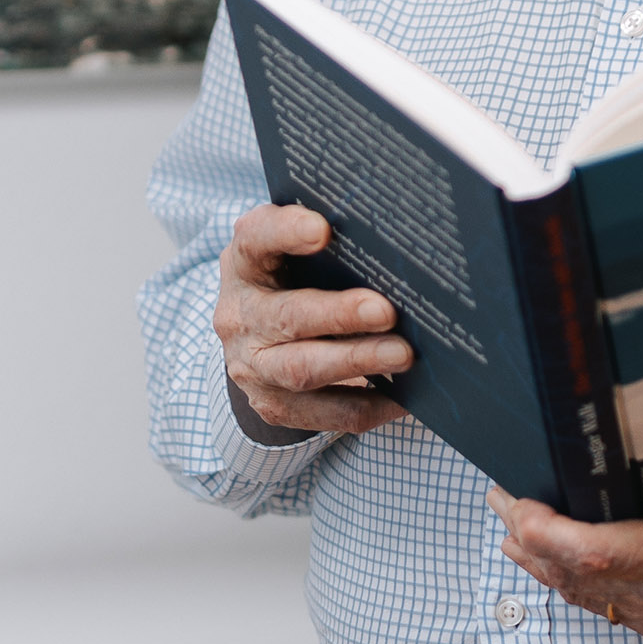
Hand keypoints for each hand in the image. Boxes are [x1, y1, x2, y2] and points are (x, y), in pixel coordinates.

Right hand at [215, 204, 411, 434]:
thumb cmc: (288, 277)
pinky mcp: (273, 405)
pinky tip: (403, 396)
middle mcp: (239, 316)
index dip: (286, 232)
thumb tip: (386, 241)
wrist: (255, 335)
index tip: (323, 230)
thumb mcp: (289, 250)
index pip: (256, 239)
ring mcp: (251, 366)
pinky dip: (367, 406)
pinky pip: (324, 414)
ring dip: (356, 362)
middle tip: (385, 311)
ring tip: (402, 355)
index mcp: (244, 263)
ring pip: (302, 370)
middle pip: (286, 317)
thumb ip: (322, 236)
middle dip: (338, 315)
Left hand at [486, 477, 642, 643]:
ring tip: (517, 528)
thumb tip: (621, 452)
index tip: (513, 498)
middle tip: (500, 498)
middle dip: (528, 540)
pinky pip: (618, 611)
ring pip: (591, 599)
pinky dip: (581, 585)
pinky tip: (564, 562)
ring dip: (546, 565)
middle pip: (577, 578)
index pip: (590, 551)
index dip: (541, 529)